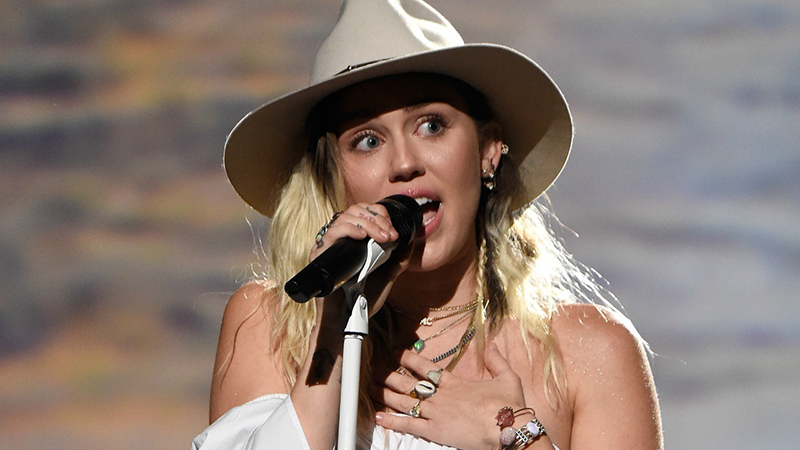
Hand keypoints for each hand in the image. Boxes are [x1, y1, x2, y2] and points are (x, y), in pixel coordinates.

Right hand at [310, 203, 411, 315]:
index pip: (364, 211)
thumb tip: (410, 240)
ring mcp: (329, 245)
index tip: (393, 230)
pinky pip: (331, 233)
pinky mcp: (319, 253)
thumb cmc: (365, 298)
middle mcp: (341, 238)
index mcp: (355, 239)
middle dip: (377, 219)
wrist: (349, 318)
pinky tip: (362, 237)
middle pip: (355, 210)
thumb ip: (398, 259)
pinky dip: (349, 230)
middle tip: (390, 235)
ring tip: (382, 238)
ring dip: (368, 224)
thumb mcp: (387, 276)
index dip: (380, 214)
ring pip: (344, 217)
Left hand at [373, 343, 527, 449]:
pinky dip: (392, 421)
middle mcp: (441, 396)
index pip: (426, 367)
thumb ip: (497, 360)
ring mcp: (436, 413)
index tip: (397, 353)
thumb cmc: (509, 406)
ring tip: (371, 388)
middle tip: (376, 370)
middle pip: (409, 383)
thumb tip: (492, 344)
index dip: (409, 359)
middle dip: (390, 375)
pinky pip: (409, 425)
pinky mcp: (435, 431)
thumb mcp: (507, 377)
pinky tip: (379, 417)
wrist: (509, 428)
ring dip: (386, 394)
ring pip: (405, 402)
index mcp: (455, 383)